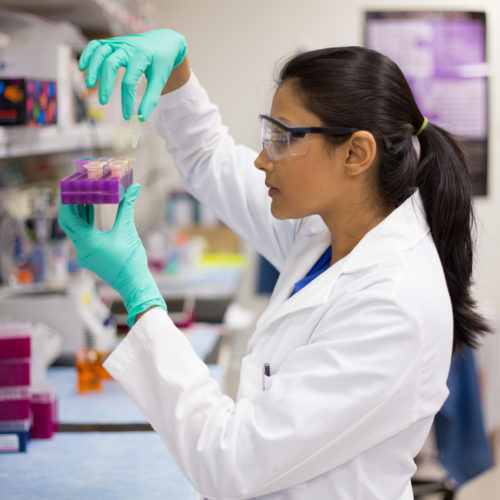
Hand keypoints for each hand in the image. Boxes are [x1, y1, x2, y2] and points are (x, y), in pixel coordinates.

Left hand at [58, 184, 166, 325]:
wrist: (134, 283)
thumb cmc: (131, 260)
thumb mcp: (128, 230)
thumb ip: (127, 207)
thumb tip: (134, 187)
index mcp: (88, 242)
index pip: (69, 218)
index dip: (66, 201)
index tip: (67, 186)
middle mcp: (82, 249)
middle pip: (69, 222)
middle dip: (69, 204)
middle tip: (72, 187)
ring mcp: (85, 254)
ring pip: (75, 229)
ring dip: (77, 212)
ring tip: (81, 194)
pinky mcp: (90, 256)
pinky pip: (81, 236)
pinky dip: (84, 222)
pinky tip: (89, 210)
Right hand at [79, 29, 186, 119]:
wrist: (164, 41)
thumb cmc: (162, 63)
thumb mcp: (160, 80)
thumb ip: (151, 98)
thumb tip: (141, 117)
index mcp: (142, 56)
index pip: (129, 81)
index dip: (126, 100)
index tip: (126, 115)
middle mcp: (128, 47)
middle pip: (110, 64)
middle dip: (105, 84)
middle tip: (103, 102)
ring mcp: (119, 42)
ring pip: (100, 52)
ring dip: (92, 69)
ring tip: (89, 86)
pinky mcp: (113, 42)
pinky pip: (96, 45)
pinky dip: (87, 55)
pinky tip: (82, 68)